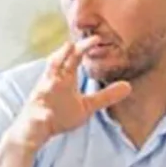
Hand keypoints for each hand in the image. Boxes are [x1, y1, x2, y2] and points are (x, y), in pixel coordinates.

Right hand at [5, 37, 131, 149]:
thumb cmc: (59, 115)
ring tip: (69, 46)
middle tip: (96, 38)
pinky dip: (47, 91)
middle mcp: (55, 77)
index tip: (100, 38)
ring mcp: (46, 86)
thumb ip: (106, 96)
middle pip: (66, 56)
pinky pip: (42, 93)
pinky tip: (54, 82)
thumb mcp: (87, 106)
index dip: (86, 46)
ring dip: (60, 56)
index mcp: (66, 76)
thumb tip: (128, 86)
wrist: (37, 128)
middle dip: (79, 47)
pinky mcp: (38, 99)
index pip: (75, 56)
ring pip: (52, 66)